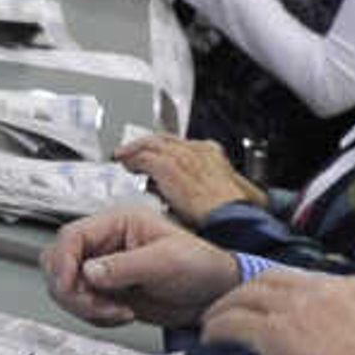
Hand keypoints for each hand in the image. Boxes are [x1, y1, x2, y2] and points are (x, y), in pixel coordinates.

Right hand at [40, 205, 238, 326]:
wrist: (214, 296)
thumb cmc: (201, 267)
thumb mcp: (165, 262)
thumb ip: (124, 266)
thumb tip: (88, 271)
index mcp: (118, 223)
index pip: (71, 237)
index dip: (64, 262)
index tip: (71, 286)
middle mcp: (105, 244)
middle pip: (58, 262)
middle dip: (71, 290)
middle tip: (96, 305)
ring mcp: (103, 269)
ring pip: (64, 286)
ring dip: (83, 306)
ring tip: (115, 311)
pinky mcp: (105, 291)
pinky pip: (80, 305)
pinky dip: (93, 316)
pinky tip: (119, 315)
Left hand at [119, 133, 267, 222]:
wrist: (232, 215)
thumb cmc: (231, 209)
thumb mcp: (221, 192)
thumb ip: (202, 186)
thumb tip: (183, 194)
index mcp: (211, 153)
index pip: (180, 144)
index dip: (164, 149)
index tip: (154, 156)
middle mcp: (196, 149)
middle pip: (163, 139)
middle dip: (145, 144)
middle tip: (131, 152)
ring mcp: (181, 156)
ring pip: (150, 144)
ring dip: (134, 149)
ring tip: (122, 155)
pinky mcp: (169, 167)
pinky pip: (144, 157)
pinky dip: (132, 159)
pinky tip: (125, 164)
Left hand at [198, 268, 354, 354]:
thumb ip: (350, 325)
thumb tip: (328, 339)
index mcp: (354, 288)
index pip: (306, 279)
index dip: (280, 291)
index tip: (268, 303)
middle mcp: (324, 290)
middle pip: (272, 278)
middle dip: (248, 292)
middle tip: (233, 307)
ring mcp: (298, 308)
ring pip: (247, 295)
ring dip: (225, 307)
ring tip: (212, 321)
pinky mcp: (275, 331)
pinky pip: (234, 322)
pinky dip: (216, 328)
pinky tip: (209, 338)